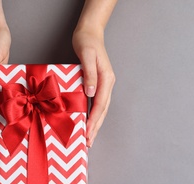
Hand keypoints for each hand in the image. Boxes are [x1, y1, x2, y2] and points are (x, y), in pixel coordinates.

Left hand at [73, 28, 114, 147]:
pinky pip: (96, 103)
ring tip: (89, 137)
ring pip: (101, 109)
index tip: (88, 132)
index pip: (100, 104)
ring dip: (95, 123)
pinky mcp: (98, 83)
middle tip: (88, 142)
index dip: (94, 120)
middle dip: (96, 127)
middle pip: (102, 110)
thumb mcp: (87, 55)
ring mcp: (104, 84)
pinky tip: (88, 121)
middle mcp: (107, 84)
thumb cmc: (86, 42)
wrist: (90, 32)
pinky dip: (93, 114)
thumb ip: (90, 74)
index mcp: (106, 79)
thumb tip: (91, 93)